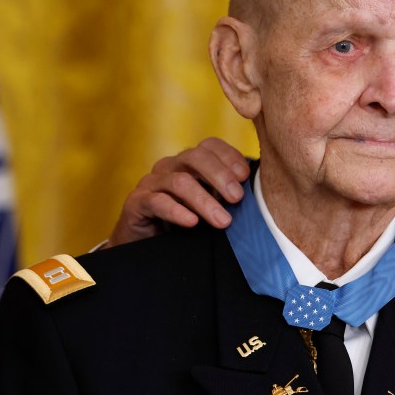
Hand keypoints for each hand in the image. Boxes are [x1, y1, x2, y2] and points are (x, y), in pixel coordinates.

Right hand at [106, 138, 249, 246]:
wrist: (147, 249)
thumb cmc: (184, 224)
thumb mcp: (210, 206)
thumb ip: (227, 196)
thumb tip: (257, 193)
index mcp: (189, 162)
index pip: (210, 146)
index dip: (229, 157)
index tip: (245, 177)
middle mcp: (169, 167)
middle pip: (195, 157)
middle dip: (220, 176)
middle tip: (237, 198)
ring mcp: (151, 183)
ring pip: (179, 182)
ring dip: (205, 201)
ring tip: (223, 221)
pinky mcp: (136, 203)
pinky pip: (157, 202)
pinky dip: (177, 211)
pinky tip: (192, 222)